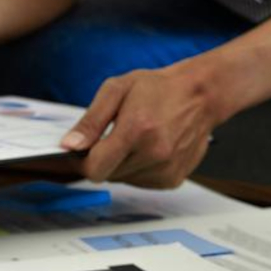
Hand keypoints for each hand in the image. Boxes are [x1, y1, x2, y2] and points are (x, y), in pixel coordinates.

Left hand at [59, 65, 220, 188]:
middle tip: (114, 136)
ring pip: (124, 180)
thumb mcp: (117, 90)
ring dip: (122, 164)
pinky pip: (141, 182)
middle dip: (103, 159)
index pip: (95, 168)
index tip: (82, 151)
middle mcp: (153, 154)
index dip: (82, 161)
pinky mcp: (173, 179)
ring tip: (136, 139)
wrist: (201, 95)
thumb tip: (69, 145)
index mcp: (136, 130)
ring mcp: (166, 169)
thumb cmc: (159, 88)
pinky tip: (148, 149)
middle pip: (108, 175)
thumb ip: (90, 121)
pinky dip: (139, 169)